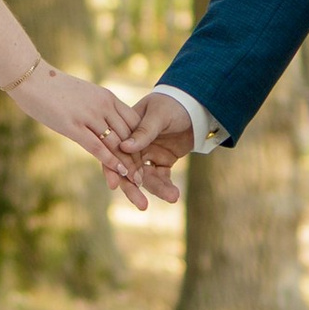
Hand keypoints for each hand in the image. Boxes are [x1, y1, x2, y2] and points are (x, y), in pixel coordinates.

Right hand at [10, 63, 166, 209]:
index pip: (133, 122)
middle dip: (137, 158)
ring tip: (136, 181)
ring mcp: (89, 115)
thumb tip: (101, 122)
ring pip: (116, 144)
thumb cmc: (53, 87)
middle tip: (145, 176)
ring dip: (127, 164)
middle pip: (129, 135)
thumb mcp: (82, 95)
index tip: (145, 159)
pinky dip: (111, 162)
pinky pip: (97, 147)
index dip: (140, 142)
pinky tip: (119, 174)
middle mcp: (103, 106)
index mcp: (107, 97)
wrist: (31, 77)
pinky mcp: (73, 126)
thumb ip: (95, 108)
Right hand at [114, 89, 199, 206]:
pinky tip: (174, 194)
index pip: (114, 152)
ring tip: (172, 197)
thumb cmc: (174, 104)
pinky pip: (161, 178)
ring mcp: (148, 154)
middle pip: (128, 171)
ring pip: (146, 178)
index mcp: (126, 131)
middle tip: (142, 206)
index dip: (112, 168)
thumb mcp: (159, 115)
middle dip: (134, 189)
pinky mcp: (162, 161)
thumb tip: (124, 147)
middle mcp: (134, 146)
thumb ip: (144, 131)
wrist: (197, 105)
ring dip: (157, 190)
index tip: (115, 185)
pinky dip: (166, 187)